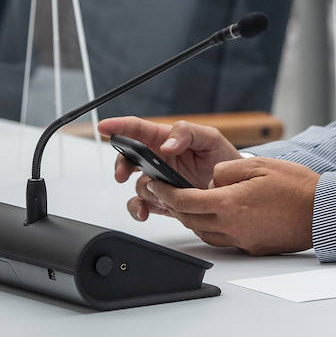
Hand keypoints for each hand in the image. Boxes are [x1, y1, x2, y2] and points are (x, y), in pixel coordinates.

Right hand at [97, 115, 241, 216]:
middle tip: (123, 174)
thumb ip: (188, 133)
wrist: (232, 188)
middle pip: (128, 157)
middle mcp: (158, 158)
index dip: (119, 126)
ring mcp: (158, 180)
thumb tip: (167, 143)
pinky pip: (141, 204)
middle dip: (121, 164)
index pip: (138, 129)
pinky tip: (146, 211)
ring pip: (135, 184)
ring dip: (140, 190)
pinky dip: (139, 209)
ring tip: (156, 193)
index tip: (103, 127)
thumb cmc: (222, 157)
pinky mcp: (161, 200)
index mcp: (166, 138)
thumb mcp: (210, 138)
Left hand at [130, 157, 319, 254]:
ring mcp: (239, 239)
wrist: (319, 212)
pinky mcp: (250, 246)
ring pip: (202, 231)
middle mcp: (230, 225)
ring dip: (189, 217)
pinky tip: (213, 216)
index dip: (165, 192)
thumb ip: (228, 170)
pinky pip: (219, 238)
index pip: (186, 200)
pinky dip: (208, 226)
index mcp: (229, 203)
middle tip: (162, 192)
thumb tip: (212, 178)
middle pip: (189, 218)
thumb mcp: (259, 164)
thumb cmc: (295, 187)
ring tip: (184, 203)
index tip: (155, 184)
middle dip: (172, 205)